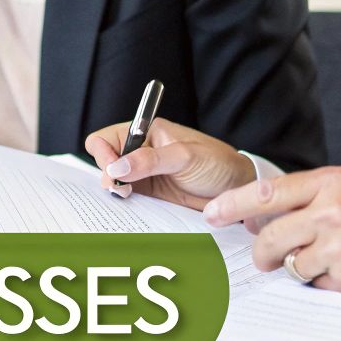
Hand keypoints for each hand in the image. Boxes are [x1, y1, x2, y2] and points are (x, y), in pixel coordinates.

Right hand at [82, 118, 253, 208]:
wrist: (237, 188)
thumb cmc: (217, 162)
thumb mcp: (185, 157)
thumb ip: (150, 161)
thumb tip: (116, 168)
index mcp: (146, 132)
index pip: (106, 139)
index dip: (103, 154)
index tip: (112, 172)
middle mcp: (141, 151)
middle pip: (105, 162)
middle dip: (107, 176)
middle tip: (121, 190)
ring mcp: (144, 174)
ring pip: (114, 183)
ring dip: (115, 192)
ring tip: (127, 199)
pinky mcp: (150, 194)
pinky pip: (128, 199)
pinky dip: (125, 205)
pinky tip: (132, 208)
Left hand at [204, 166, 340, 302]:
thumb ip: (313, 198)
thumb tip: (264, 216)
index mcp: (331, 183)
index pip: (268, 192)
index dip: (233, 204)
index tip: (213, 214)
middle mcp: (331, 211)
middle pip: (270, 237)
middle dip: (264, 253)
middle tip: (269, 259)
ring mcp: (339, 246)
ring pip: (293, 265)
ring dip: (304, 269)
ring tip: (335, 260)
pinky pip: (318, 286)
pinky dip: (328, 284)